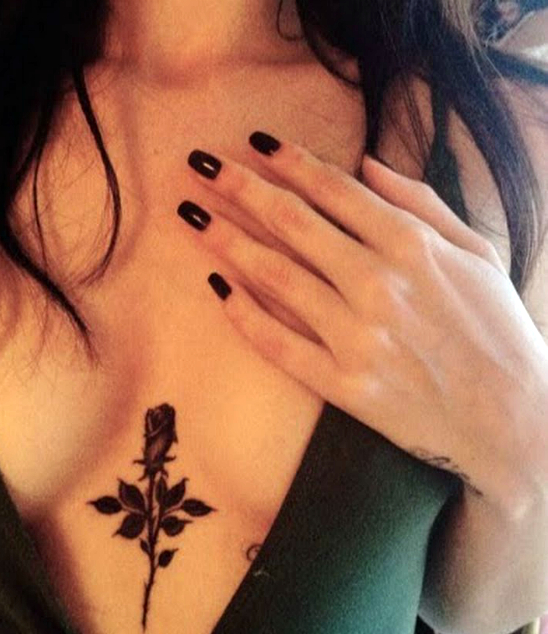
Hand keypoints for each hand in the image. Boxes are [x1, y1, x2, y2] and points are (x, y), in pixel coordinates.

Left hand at [177, 132, 547, 520]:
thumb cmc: (495, 329)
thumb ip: (421, 204)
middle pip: (292, 223)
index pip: (334, 190)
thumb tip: (368, 165)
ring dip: (226, 240)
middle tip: (201, 165)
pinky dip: (244, 315)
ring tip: (191, 216)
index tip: (254, 142)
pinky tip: (217, 288)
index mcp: (412, 246)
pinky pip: (279, 344)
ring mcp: (357, 337)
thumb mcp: (476, 252)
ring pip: (275, 277)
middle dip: (240, 187)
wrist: (512, 419)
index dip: (288, 161)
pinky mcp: (343, 385)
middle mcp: (379, 284)